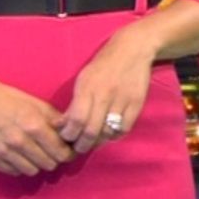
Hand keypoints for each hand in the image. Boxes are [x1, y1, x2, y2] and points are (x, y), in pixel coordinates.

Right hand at [0, 78, 75, 176]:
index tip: (68, 151)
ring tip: (34, 153)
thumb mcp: (36, 104)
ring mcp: (5, 153)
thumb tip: (71, 133)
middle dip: (53, 158)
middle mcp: (20, 142)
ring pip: (33, 171)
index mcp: (34, 126)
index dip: (68, 153)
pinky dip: (20, 166)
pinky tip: (19, 154)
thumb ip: (55, 119)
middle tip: (51, 151)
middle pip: (49, 164)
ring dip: (37, 164)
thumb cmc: (10, 100)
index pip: (61, 153)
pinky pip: (15, 172)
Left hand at [56, 25, 156, 153]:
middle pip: (91, 130)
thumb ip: (74, 103)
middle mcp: (104, 94)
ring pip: (107, 132)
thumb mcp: (84, 78)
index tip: (66, 138)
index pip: (76, 119)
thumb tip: (62, 125)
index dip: (69, 134)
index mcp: (87, 86)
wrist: (132, 49)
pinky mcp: (136, 104)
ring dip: (97, 142)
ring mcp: (122, 99)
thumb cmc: (103, 65)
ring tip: (91, 143)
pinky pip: (123, 129)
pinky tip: (108, 134)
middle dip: (82, 145)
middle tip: (77, 148)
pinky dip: (114, 136)